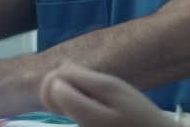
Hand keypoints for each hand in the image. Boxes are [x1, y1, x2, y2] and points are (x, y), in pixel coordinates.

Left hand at [38, 64, 171, 126]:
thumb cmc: (138, 112)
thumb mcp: (115, 89)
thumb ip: (86, 79)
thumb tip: (62, 69)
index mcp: (84, 115)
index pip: (53, 89)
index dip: (61, 74)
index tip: (76, 70)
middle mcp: (77, 125)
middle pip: (51, 98)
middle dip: (59, 81)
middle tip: (78, 74)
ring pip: (60, 103)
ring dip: (70, 89)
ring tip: (92, 87)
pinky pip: (70, 110)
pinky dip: (76, 99)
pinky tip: (94, 97)